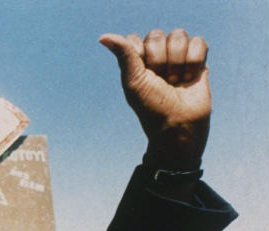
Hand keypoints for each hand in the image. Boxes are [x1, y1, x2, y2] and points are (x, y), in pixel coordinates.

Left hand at [100, 29, 209, 169]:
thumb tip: (102, 37)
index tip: (142, 76)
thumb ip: (124, 55)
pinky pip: (198, 42)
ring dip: (177, 62)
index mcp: (136, 60)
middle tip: (161, 82)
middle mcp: (156, 55)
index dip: (140, 57)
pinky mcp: (198, 59)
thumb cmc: (151, 107)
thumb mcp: (134, 81)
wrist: (178, 124)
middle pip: (156, 36)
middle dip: (159, 61)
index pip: (134, 40)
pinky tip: (190, 78)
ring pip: (178, 36)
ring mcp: (177, 56)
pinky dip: (194, 62)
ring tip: (176, 82)